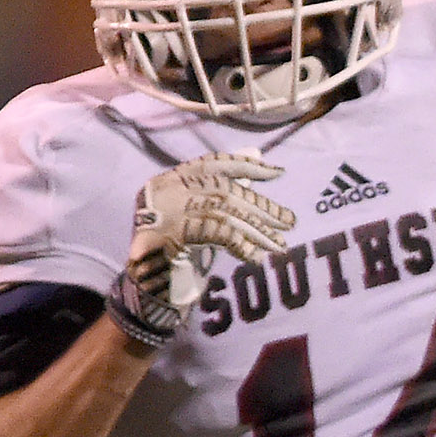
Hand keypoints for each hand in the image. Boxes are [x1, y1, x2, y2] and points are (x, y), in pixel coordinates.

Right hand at [110, 150, 294, 345]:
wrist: (145, 282)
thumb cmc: (176, 244)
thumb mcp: (199, 211)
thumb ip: (224, 185)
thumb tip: (257, 154)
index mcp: (172, 179)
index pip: (215, 163)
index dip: (248, 166)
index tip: (278, 173)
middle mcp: (168, 190)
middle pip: (226, 193)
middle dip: (261, 208)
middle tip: (290, 222)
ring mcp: (167, 212)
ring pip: (225, 215)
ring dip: (257, 231)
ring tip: (281, 244)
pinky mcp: (172, 236)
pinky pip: (218, 235)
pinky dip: (240, 245)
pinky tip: (256, 257)